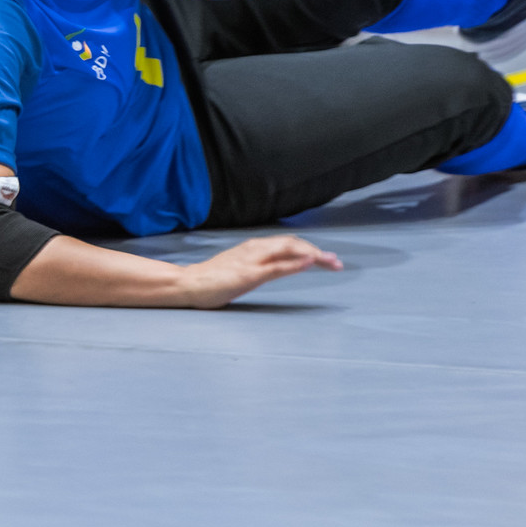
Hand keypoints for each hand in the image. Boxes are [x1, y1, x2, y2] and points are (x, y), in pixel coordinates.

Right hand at [180, 235, 341, 307]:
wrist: (188, 284)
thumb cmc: (212, 279)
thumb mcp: (240, 267)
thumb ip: (258, 264)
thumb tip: (277, 266)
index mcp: (254, 247)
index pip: (288, 243)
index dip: (310, 249)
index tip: (328, 259)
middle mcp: (255, 249)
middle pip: (293, 243)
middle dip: (318, 251)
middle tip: (337, 263)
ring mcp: (252, 260)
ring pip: (288, 250)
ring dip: (313, 254)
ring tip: (331, 261)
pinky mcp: (248, 274)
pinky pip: (276, 267)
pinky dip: (295, 264)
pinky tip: (309, 263)